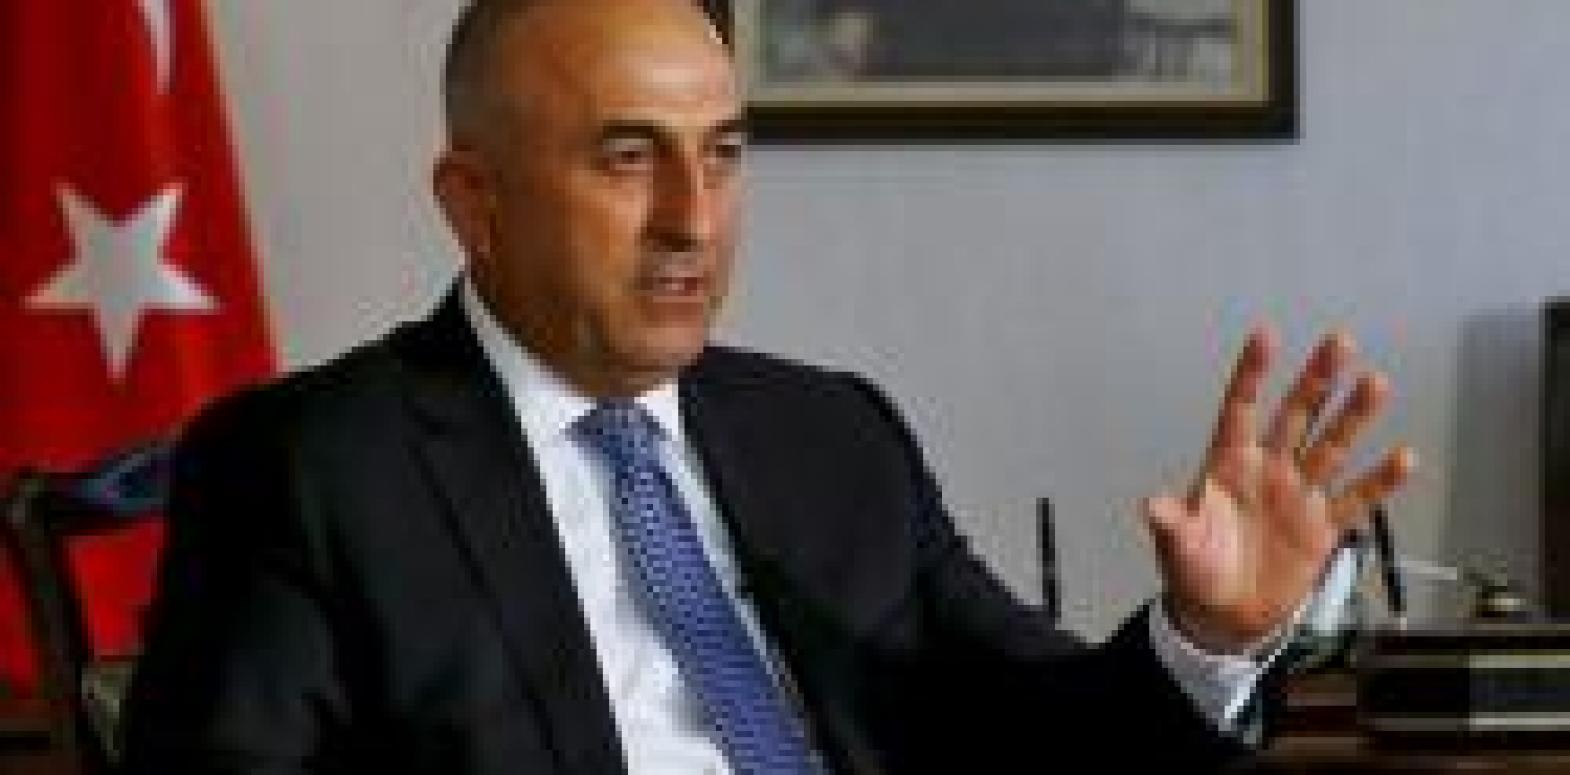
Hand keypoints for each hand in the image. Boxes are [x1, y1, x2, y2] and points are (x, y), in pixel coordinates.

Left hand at [1143, 325, 1415, 652]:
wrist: (1223, 616)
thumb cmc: (1194, 571)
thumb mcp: (1177, 546)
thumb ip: (1172, 524)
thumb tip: (1151, 507)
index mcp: (1228, 465)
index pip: (1240, 409)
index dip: (1252, 374)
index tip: (1266, 336)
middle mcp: (1268, 470)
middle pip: (1295, 415)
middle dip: (1316, 380)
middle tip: (1338, 343)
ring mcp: (1298, 495)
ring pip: (1330, 446)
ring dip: (1353, 416)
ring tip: (1375, 383)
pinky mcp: (1322, 527)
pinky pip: (1356, 497)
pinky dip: (1380, 480)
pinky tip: (1402, 458)